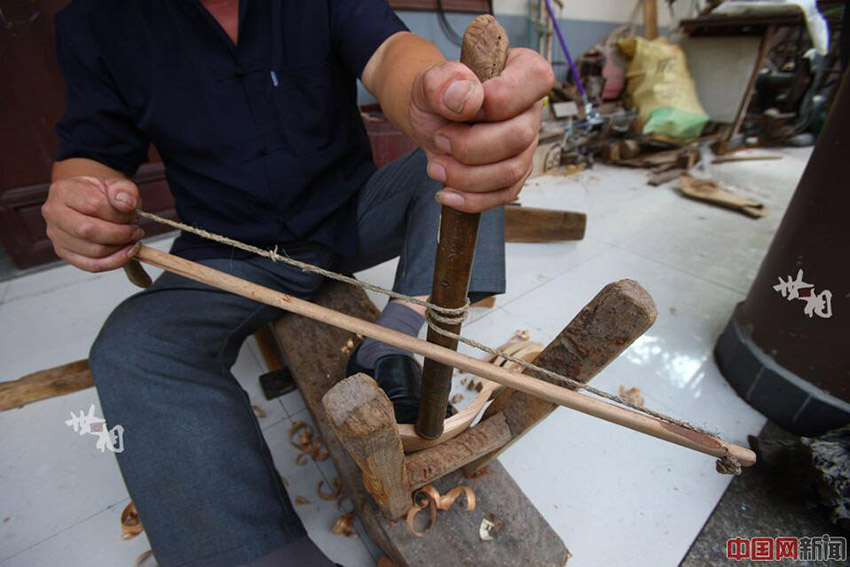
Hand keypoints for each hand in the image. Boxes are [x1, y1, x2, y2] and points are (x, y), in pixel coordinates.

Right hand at [42, 176, 143, 271]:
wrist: (90, 200)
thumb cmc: (102, 194)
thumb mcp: (117, 184)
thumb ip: (124, 190)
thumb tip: (126, 204)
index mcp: (63, 191)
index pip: (93, 206)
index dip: (119, 215)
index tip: (134, 216)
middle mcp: (54, 214)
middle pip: (88, 231)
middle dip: (119, 234)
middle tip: (136, 231)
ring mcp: (56, 236)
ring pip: (92, 251)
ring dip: (119, 248)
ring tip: (131, 239)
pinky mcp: (64, 253)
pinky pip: (91, 265)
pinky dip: (114, 262)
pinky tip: (127, 252)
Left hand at [408, 48, 553, 212]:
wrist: (432, 122)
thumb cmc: (438, 97)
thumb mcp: (428, 83)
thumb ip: (442, 82)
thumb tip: (469, 99)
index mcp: (523, 72)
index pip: (535, 81)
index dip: (497, 100)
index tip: (462, 108)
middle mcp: (531, 110)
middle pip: (520, 136)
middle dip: (470, 145)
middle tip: (439, 139)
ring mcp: (526, 146)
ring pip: (511, 171)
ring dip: (466, 175)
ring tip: (436, 167)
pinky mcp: (514, 175)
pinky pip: (503, 195)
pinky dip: (471, 199)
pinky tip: (446, 193)